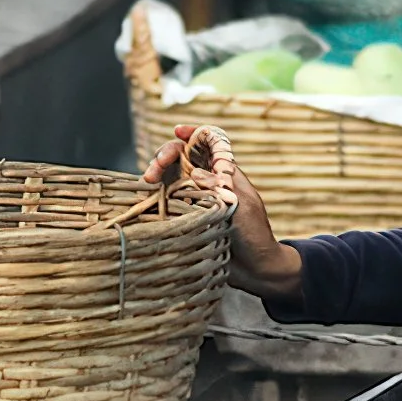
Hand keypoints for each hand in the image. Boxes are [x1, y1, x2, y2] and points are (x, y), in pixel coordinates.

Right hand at [144, 121, 302, 301]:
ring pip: (170, 178)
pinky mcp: (185, 219)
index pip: (208, 144)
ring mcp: (194, 200)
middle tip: (153, 170)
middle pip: (182, 158)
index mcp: (226, 173)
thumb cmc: (254, 234)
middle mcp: (208, 182)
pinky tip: (146, 197)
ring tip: (148, 182)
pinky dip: (154, 197)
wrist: (255, 269)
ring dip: (157, 175)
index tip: (178, 131)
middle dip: (165, 156)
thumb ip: (222, 187)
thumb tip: (194, 172)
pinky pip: (166, 202)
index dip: (193, 134)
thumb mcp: (243, 206)